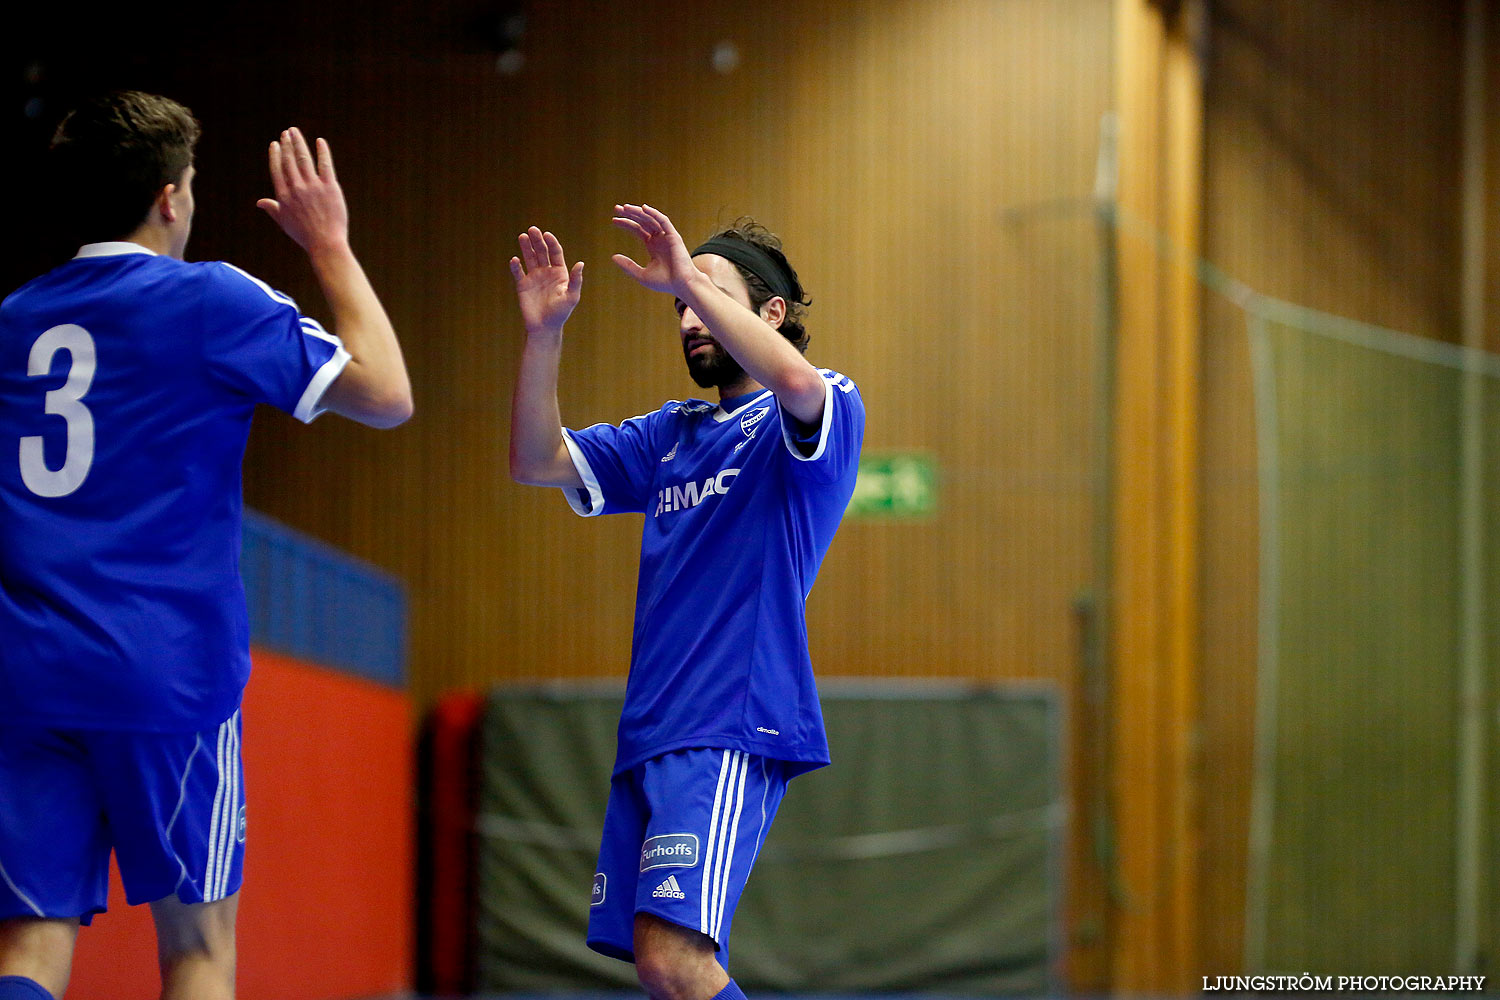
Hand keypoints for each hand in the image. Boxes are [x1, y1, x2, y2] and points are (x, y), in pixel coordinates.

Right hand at [256, 127, 347, 253]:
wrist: (325, 243)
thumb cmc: (304, 235)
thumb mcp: (284, 222)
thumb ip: (272, 208)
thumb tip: (259, 202)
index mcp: (284, 196)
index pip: (277, 169)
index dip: (276, 155)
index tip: (275, 144)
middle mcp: (296, 188)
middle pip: (289, 160)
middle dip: (287, 144)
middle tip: (287, 133)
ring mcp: (313, 186)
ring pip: (304, 158)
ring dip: (299, 143)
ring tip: (295, 132)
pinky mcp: (330, 187)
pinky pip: (325, 164)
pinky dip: (322, 152)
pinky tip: (320, 141)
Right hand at [509, 227, 583, 334]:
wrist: (544, 328)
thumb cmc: (560, 314)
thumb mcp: (571, 297)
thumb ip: (575, 281)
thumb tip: (580, 264)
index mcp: (560, 272)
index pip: (555, 252)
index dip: (551, 243)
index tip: (547, 235)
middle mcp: (546, 272)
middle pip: (541, 251)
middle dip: (537, 240)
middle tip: (532, 229)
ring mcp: (534, 277)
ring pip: (529, 258)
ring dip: (526, 247)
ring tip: (522, 236)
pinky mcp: (523, 285)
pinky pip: (518, 272)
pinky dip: (515, 266)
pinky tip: (514, 259)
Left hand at [611, 203, 696, 295]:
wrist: (682, 286)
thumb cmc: (665, 282)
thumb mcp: (641, 274)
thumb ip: (628, 265)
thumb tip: (613, 257)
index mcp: (652, 245)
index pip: (637, 229)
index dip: (626, 224)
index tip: (613, 220)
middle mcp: (659, 238)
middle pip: (643, 221)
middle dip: (630, 214)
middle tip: (616, 208)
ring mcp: (667, 236)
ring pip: (651, 219)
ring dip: (638, 212)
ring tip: (625, 208)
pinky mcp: (674, 236)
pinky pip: (663, 221)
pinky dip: (654, 214)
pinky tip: (643, 208)